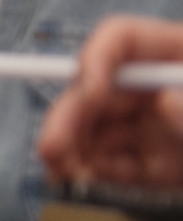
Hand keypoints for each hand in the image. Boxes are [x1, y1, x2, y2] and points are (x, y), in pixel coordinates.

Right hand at [39, 15, 182, 191]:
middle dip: (67, 117)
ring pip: (95, 130)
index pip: (121, 39)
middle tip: (51, 148)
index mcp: (177, 54)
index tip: (91, 93)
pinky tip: (86, 181)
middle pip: (95, 90)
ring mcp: (154, 126)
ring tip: (61, 172)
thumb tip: (164, 102)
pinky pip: (117, 166)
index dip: (96, 59)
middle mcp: (156, 87)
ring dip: (69, 149)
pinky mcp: (157, 164)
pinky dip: (95, 174)